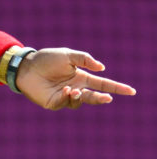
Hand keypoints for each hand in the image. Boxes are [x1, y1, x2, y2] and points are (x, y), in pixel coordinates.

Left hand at [15, 48, 135, 109]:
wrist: (26, 66)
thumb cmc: (46, 59)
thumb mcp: (67, 55)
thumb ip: (84, 59)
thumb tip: (102, 68)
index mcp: (81, 77)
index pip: (103, 84)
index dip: (117, 88)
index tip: (131, 91)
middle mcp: (76, 87)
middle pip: (94, 96)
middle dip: (101, 98)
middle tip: (107, 98)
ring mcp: (65, 96)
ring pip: (81, 101)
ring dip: (81, 96)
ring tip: (74, 89)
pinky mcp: (54, 103)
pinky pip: (66, 103)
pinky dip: (68, 97)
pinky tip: (65, 90)